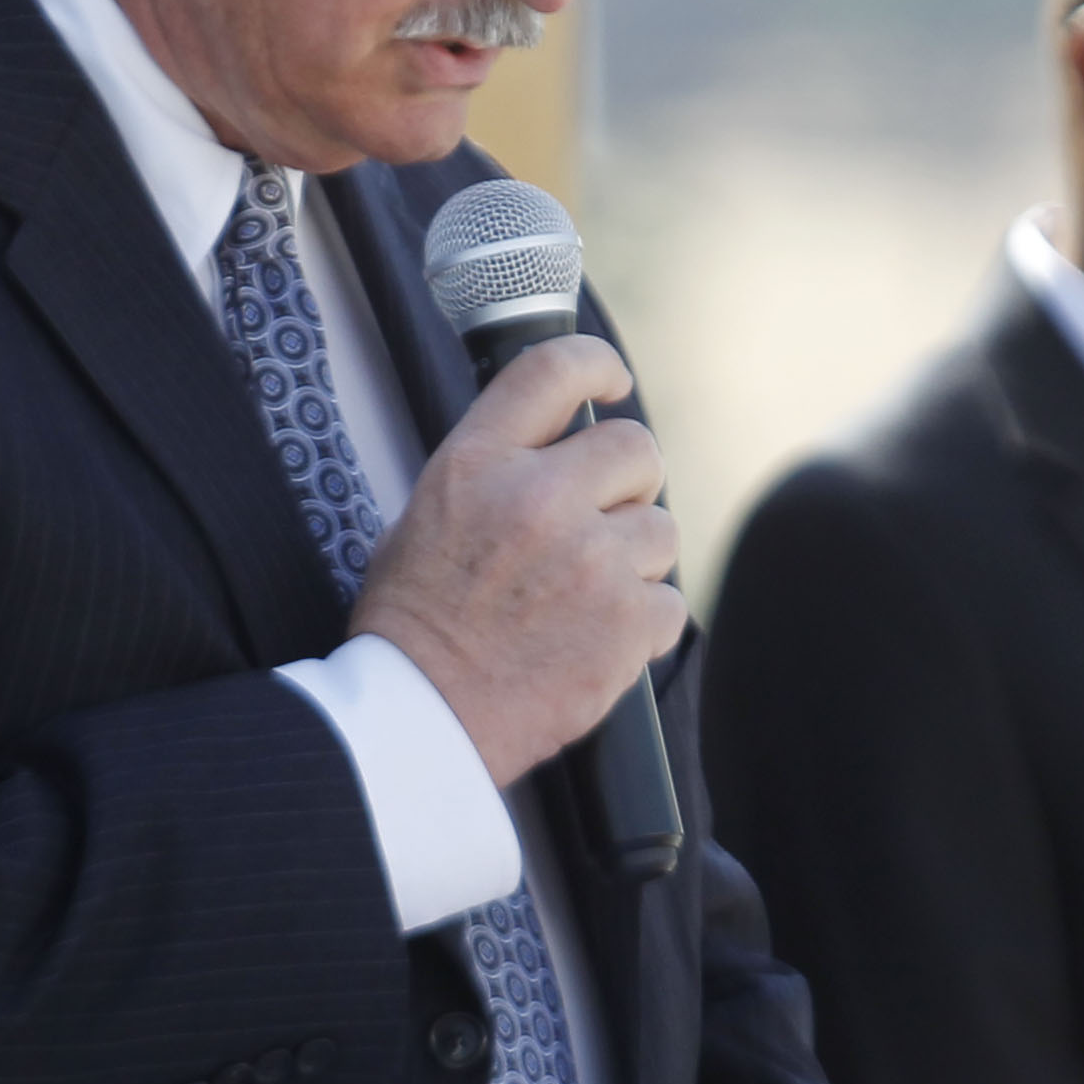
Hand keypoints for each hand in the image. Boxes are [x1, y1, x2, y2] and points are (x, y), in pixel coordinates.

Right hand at [353, 334, 683, 786]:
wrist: (425, 717)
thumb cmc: (414, 625)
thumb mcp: (420, 516)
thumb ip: (490, 471)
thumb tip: (549, 448)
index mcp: (479, 463)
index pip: (555, 368)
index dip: (596, 366)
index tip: (611, 384)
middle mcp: (539, 499)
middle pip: (635, 448)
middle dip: (627, 482)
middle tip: (598, 520)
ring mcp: (590, 560)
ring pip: (661, 529)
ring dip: (635, 559)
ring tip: (583, 596)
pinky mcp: (626, 622)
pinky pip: (668, 602)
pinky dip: (641, 624)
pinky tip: (595, 639)